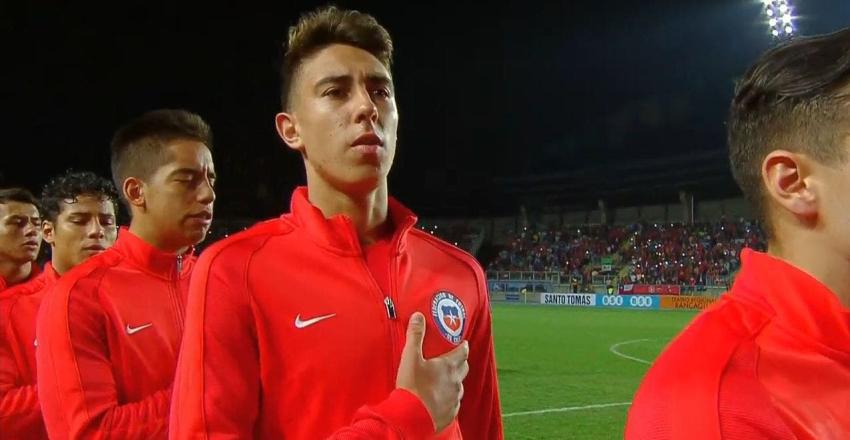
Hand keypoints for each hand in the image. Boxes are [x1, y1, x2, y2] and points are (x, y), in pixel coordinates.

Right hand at [396, 312, 468, 431]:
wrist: (410, 417)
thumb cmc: (412, 386)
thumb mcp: (410, 357)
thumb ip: (415, 336)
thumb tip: (419, 316)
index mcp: (448, 366)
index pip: (463, 352)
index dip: (464, 346)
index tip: (464, 343)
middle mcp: (455, 382)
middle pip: (464, 368)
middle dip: (461, 362)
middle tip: (454, 359)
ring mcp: (454, 399)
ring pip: (459, 386)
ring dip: (455, 381)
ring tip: (445, 380)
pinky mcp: (450, 413)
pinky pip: (454, 403)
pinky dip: (449, 398)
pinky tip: (442, 399)